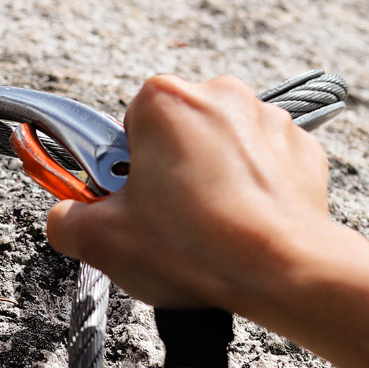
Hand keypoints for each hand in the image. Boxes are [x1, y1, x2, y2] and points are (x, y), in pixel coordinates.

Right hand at [46, 74, 332, 316]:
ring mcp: (268, 119)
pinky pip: (265, 168)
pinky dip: (254, 193)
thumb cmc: (197, 248)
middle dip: (169, 176)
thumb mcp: (101, 242)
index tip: (131, 206)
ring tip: (210, 233)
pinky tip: (245, 229)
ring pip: (222, 151)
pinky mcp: (303, 151)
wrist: (283, 273)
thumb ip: (66, 221)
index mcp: (165, 101)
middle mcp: (220, 95)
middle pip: (176, 137)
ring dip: (212, 183)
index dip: (124, 173)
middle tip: (169, 227)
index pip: (125, 129)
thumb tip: (65, 219)